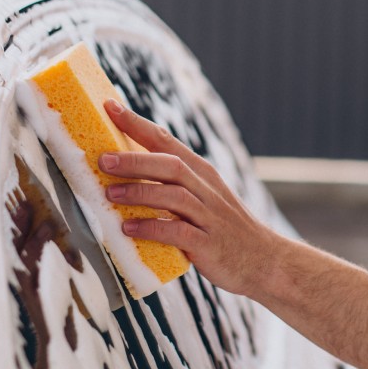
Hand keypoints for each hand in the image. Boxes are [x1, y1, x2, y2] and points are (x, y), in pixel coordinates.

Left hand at [98, 100, 367, 368]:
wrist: (265, 261)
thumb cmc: (224, 229)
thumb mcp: (203, 199)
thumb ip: (171, 186)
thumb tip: (124, 177)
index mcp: (202, 173)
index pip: (167, 141)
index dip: (137, 123)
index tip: (110, 106)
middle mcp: (206, 189)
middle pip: (169, 165)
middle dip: (135, 160)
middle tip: (103, 158)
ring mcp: (208, 216)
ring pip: (173, 195)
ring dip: (140, 192)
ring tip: (110, 193)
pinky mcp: (208, 244)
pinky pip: (177, 232)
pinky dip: (152, 228)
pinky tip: (129, 229)